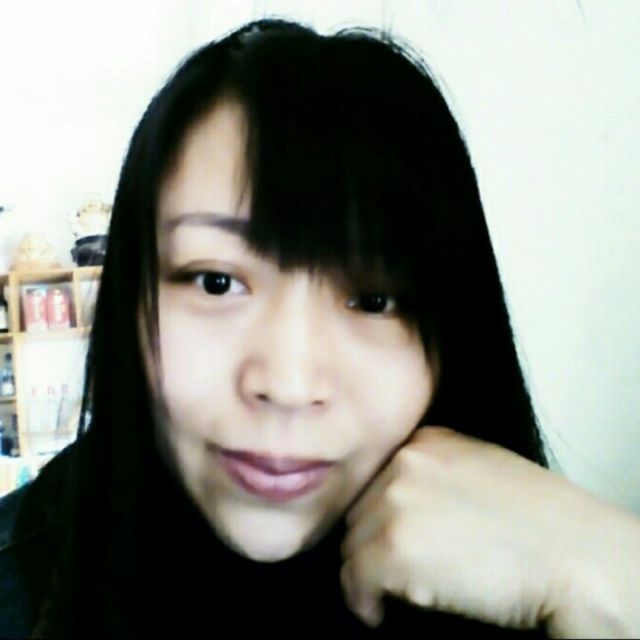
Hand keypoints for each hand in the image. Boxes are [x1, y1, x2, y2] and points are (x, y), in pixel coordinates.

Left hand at [340, 427, 639, 636]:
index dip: (379, 515)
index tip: (386, 540)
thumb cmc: (539, 520)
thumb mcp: (481, 467)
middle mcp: (405, 463)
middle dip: (372, 542)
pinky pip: (354, 578)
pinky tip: (378, 611)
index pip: (378, 480)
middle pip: (362, 510)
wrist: (572, 554)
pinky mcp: (393, 546)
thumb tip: (400, 502)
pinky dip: (362, 600)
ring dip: (367, 570)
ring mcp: (396, 501)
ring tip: (387, 592)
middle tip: (390, 571)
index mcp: (426, 442)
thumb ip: (436, 472)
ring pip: (353, 543)